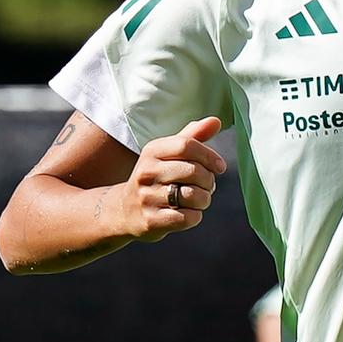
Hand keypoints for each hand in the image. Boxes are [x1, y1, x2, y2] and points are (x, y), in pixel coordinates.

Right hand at [126, 118, 226, 238]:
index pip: (186, 145)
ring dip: (204, 200)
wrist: (123, 210)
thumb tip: (216, 120)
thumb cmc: (156, 178)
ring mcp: (146, 197)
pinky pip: (188, 218)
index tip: (219, 167)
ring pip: (194, 196)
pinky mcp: (151, 220)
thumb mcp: (168, 155)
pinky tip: (185, 213)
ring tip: (195, 200)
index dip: (210, 156)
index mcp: (152, 151)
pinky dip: (194, 217)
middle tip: (206, 186)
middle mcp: (146, 172)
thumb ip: (192, 137)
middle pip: (195, 171)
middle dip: (209, 181)